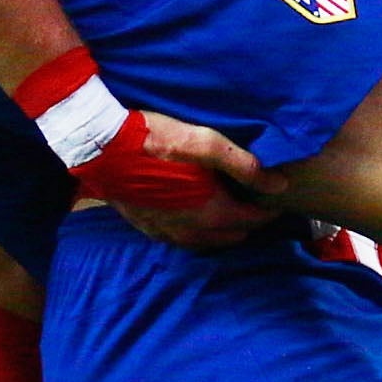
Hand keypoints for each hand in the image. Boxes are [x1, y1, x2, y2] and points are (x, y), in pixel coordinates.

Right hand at [89, 107, 277, 248]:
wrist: (103, 148)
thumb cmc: (156, 141)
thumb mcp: (206, 143)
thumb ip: (244, 165)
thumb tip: (278, 185)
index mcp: (211, 212)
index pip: (252, 220)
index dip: (268, 211)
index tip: (277, 200)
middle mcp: (192, 230)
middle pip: (232, 234)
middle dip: (248, 222)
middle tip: (255, 202)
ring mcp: (166, 232)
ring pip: (207, 241)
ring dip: (223, 230)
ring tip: (231, 212)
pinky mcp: (146, 227)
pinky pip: (181, 239)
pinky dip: (197, 232)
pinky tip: (195, 218)